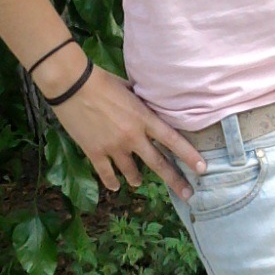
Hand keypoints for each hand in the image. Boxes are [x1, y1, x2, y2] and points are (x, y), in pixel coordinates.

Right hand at [46, 64, 206, 197]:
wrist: (71, 84)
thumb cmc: (100, 80)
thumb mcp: (128, 89)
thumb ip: (140, 102)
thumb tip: (148, 101)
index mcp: (144, 118)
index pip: (173, 140)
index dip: (189, 156)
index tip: (202, 169)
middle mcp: (132, 136)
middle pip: (158, 163)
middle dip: (175, 180)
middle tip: (188, 194)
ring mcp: (113, 147)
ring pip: (132, 172)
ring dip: (137, 179)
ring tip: (138, 182)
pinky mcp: (94, 152)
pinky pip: (106, 174)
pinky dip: (112, 182)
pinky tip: (115, 187)